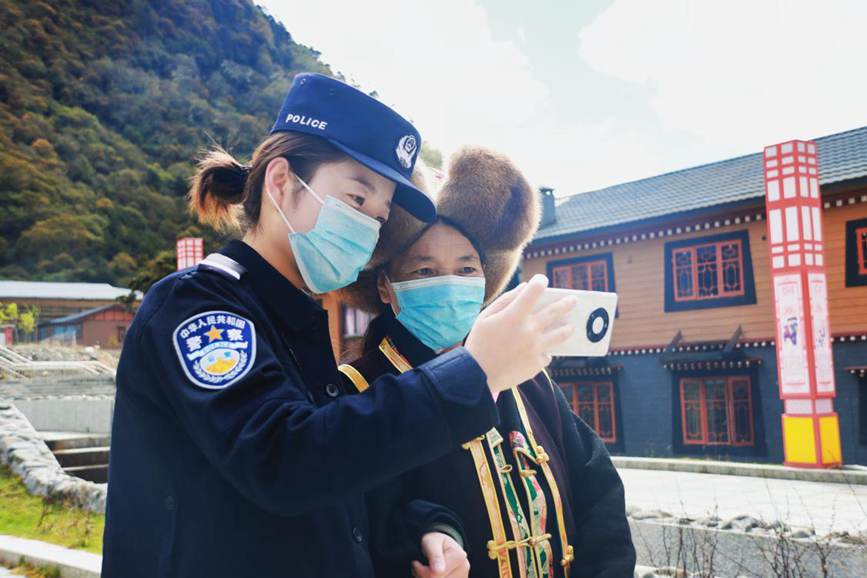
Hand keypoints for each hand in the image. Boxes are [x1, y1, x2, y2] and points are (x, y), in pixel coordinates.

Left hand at [412, 532, 469, 577]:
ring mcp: (463, 577)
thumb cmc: (434, 542)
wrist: (442, 545)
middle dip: (424, 576)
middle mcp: (464, 568)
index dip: (421, 571)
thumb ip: (434, 556)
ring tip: (425, 570)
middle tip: (418, 567)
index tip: (415, 563)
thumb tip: (439, 570)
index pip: (436, 574)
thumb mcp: (431, 543)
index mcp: (459, 556)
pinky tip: (431, 576)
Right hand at [465, 274, 576, 393]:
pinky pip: (547, 354)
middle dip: (567, 303)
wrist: (477, 377)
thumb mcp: (485, 317)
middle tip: (574, 299)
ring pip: (561, 334)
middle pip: (555, 311)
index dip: (540, 282)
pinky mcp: (537, 363)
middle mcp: (529, 330)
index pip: (534, 291)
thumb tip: (524, 288)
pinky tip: (541, 350)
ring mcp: (535, 348)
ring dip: (567, 328)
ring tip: (570, 326)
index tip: (542, 280)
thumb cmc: (479, 343)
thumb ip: (505, 300)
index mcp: (514, 316)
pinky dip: (544, 351)